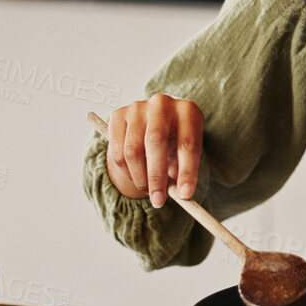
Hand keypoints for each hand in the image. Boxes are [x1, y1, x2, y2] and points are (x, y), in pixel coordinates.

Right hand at [103, 93, 204, 207]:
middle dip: (156, 177)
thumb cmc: (176, 140)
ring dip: (139, 178)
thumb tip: (180, 197)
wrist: (157, 119)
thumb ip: (183, 171)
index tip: (185, 197)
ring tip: (148, 191)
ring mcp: (137, 107)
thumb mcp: (186, 152)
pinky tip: (135, 177)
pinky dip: (125, 171)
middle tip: (158, 202)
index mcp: (187, 110)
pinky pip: (117, 151)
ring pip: (132, 150)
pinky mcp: (118, 115)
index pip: (188, 144)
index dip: (187, 172)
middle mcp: (161, 103)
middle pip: (155, 142)